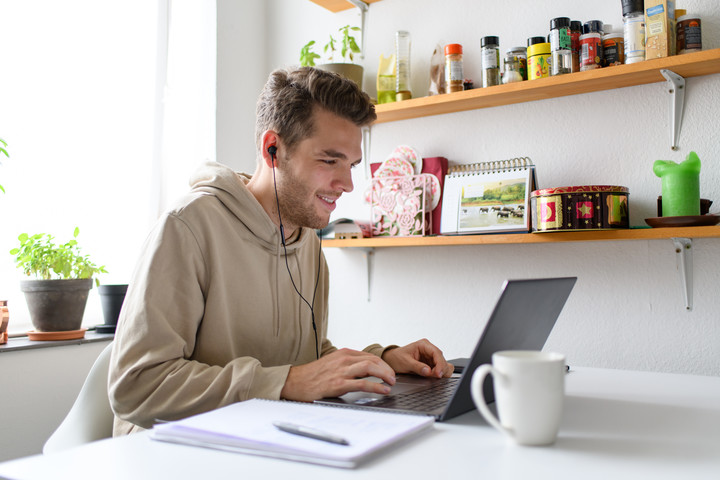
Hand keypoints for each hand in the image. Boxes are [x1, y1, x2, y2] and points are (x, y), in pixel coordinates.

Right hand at [280, 348, 395, 401]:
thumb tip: (364, 372)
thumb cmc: (313, 375)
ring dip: (385, 375)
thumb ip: (347, 365)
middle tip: (393, 378)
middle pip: (373, 360)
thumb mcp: (332, 363)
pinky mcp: (339, 384)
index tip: (388, 372)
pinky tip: (383, 390)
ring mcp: (342, 371)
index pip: (370, 356)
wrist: (296, 382)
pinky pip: (363, 384)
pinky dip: (376, 387)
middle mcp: (344, 359)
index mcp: (344, 353)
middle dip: (387, 369)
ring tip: (391, 383)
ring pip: (370, 368)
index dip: (383, 364)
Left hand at [382, 339, 453, 377]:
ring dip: (440, 372)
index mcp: (424, 345)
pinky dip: (438, 374)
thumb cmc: (397, 358)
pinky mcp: (431, 364)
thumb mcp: (405, 362)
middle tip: (433, 377)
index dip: (440, 364)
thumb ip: (417, 367)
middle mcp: (429, 349)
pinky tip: (431, 376)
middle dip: (440, 369)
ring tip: (431, 377)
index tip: (438, 374)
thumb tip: (429, 371)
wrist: (392, 360)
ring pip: (443, 365)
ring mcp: (431, 357)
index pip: (437, 353)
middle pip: (442, 360)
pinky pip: (439, 369)